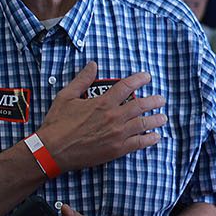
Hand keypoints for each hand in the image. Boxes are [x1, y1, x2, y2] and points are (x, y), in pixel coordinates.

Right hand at [34, 62, 166, 171]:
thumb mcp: (66, 96)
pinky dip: (149, 139)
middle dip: (154, 101)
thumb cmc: (58, 124)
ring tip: (163, 117)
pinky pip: (139, 143)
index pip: (126, 86)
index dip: (139, 80)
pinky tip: (155, 137)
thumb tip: (93, 65)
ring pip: (143, 124)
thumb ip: (82, 80)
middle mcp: (113, 117)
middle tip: (161, 99)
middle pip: (140, 105)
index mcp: (102, 102)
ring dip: (155, 120)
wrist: (52, 150)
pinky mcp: (116, 150)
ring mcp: (117, 134)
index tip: (147, 77)